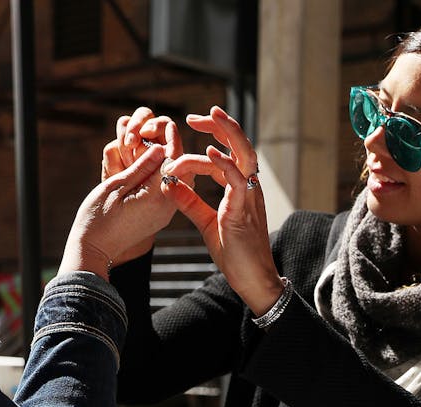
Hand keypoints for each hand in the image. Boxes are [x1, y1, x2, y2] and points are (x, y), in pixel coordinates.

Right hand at [98, 107, 184, 260]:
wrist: (93, 250)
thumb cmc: (97, 218)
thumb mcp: (115, 187)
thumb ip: (140, 167)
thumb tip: (160, 148)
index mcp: (157, 197)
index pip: (173, 161)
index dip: (169, 140)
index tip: (162, 125)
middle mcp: (167, 207)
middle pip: (180, 170)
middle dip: (170, 149)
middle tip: (156, 133)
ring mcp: (165, 214)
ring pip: (176, 179)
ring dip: (166, 161)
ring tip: (153, 146)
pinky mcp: (160, 217)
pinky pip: (169, 190)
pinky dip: (162, 175)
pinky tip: (153, 165)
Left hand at [162, 106, 282, 315]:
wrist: (251, 279)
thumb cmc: (234, 254)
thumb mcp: (206, 223)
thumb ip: (189, 202)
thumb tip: (169, 183)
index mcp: (240, 190)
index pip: (230, 153)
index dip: (215, 135)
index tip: (194, 123)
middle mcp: (249, 189)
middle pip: (241, 146)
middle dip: (223, 125)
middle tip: (201, 113)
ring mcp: (249, 198)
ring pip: (245, 155)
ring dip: (229, 134)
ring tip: (212, 116)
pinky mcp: (244, 212)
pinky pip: (238, 182)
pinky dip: (224, 165)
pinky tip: (210, 153)